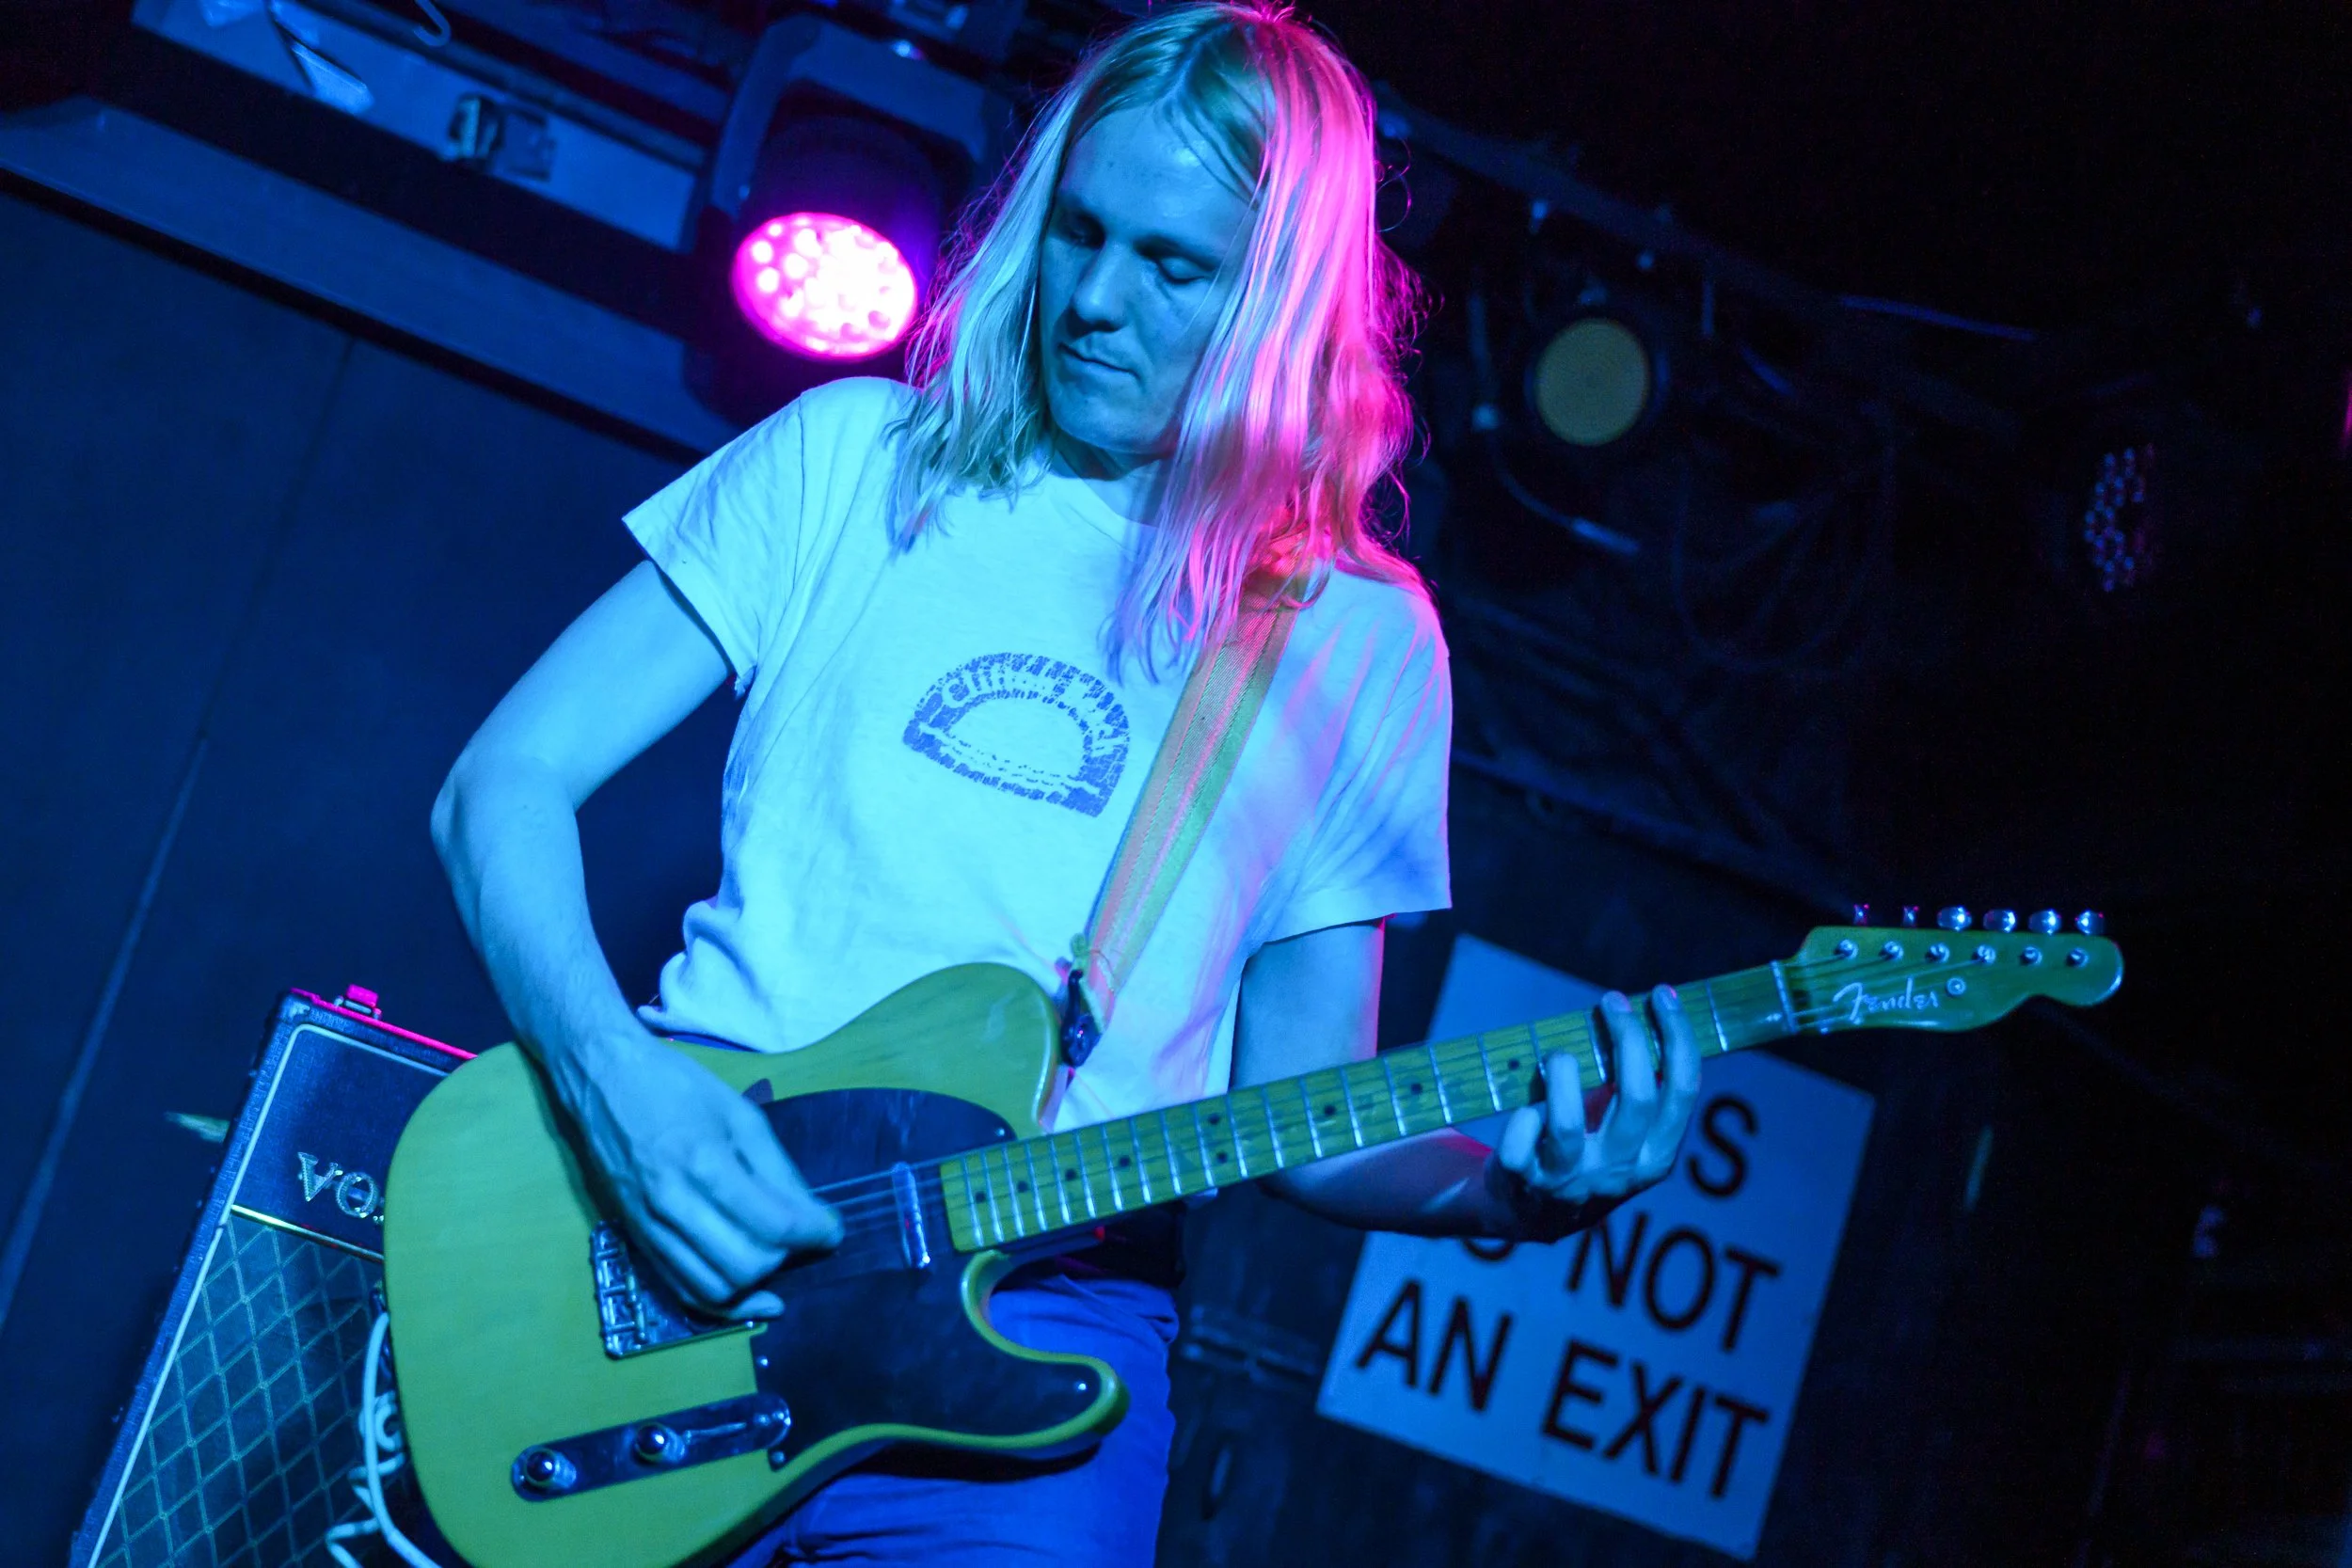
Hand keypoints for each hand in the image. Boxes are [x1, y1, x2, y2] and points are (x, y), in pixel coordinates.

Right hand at [562, 1032, 840, 1319]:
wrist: (604, 1079)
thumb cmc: (676, 1086)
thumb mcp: (739, 1114)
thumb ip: (777, 1169)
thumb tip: (812, 1214)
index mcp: (705, 1163)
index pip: (774, 1224)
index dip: (815, 1233)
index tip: (832, 1230)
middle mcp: (673, 1203)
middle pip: (746, 1265)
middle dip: (786, 1257)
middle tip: (801, 1238)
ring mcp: (650, 1226)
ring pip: (713, 1288)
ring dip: (755, 1285)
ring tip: (775, 1261)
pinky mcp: (636, 1238)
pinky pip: (680, 1289)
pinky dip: (719, 1302)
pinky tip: (748, 1296)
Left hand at [1487, 985, 1701, 1239]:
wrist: (1528, 1213)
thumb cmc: (1583, 1153)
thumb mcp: (1623, 1135)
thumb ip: (1636, 1090)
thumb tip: (1643, 1015)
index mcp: (1653, 1158)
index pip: (1680, 1092)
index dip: (1677, 1039)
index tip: (1662, 996)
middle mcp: (1616, 1173)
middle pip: (1637, 1099)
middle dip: (1628, 1040)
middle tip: (1612, 1001)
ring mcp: (1567, 1180)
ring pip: (1568, 1123)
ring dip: (1564, 1073)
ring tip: (1560, 1054)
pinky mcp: (1521, 1181)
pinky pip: (1519, 1140)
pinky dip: (1522, 1115)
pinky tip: (1527, 1108)